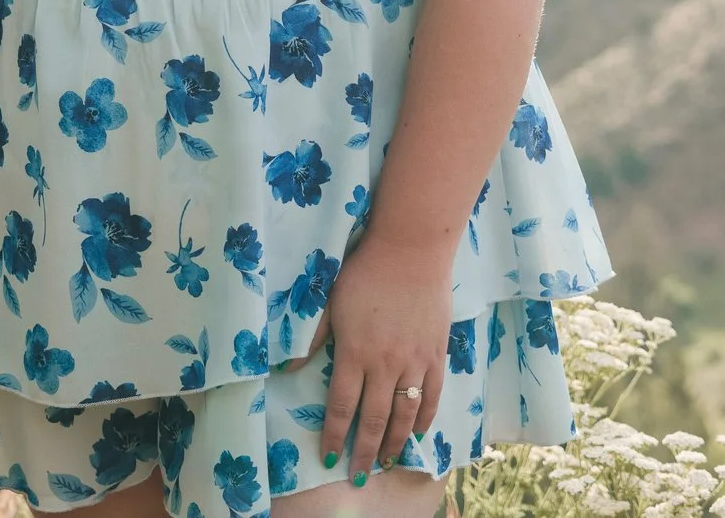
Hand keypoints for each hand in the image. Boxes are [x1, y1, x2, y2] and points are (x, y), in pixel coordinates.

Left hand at [294, 231, 450, 480]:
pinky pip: (432, 394)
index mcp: (354, 353)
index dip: (333, 435)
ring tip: (388, 461)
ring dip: (395, 441)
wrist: (411, 249)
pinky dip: (425, 417)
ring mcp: (414, 361)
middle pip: (373, 419)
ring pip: (404, 413)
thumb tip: (288, 368)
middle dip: (364, 451)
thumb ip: (312, 337)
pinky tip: (417, 431)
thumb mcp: (329, 301)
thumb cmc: (364, 271)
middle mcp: (384, 365)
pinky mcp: (436, 353)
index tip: (328, 456)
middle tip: (359, 474)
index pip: (341, 406)